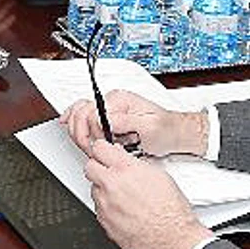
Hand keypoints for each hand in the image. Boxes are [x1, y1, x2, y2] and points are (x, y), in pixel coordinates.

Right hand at [61, 90, 206, 156]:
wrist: (176, 132)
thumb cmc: (166, 130)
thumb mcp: (149, 127)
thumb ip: (126, 122)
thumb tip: (105, 120)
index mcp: (120, 100)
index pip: (91, 114)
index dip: (93, 134)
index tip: (101, 146)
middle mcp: (112, 102)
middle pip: (81, 113)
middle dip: (82, 134)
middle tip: (92, 148)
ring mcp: (109, 110)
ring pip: (79, 116)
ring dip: (81, 134)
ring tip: (91, 146)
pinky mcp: (108, 119)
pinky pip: (85, 118)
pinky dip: (77, 126)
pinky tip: (73, 131)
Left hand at [82, 139, 212, 248]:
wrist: (171, 239)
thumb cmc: (171, 211)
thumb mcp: (159, 176)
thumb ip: (135, 165)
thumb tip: (125, 160)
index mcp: (126, 170)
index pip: (100, 148)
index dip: (103, 149)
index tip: (105, 152)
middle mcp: (112, 186)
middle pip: (90, 167)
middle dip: (98, 167)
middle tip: (109, 171)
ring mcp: (105, 205)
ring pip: (94, 189)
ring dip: (103, 189)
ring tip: (123, 196)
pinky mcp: (104, 221)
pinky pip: (98, 208)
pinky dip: (107, 207)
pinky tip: (124, 210)